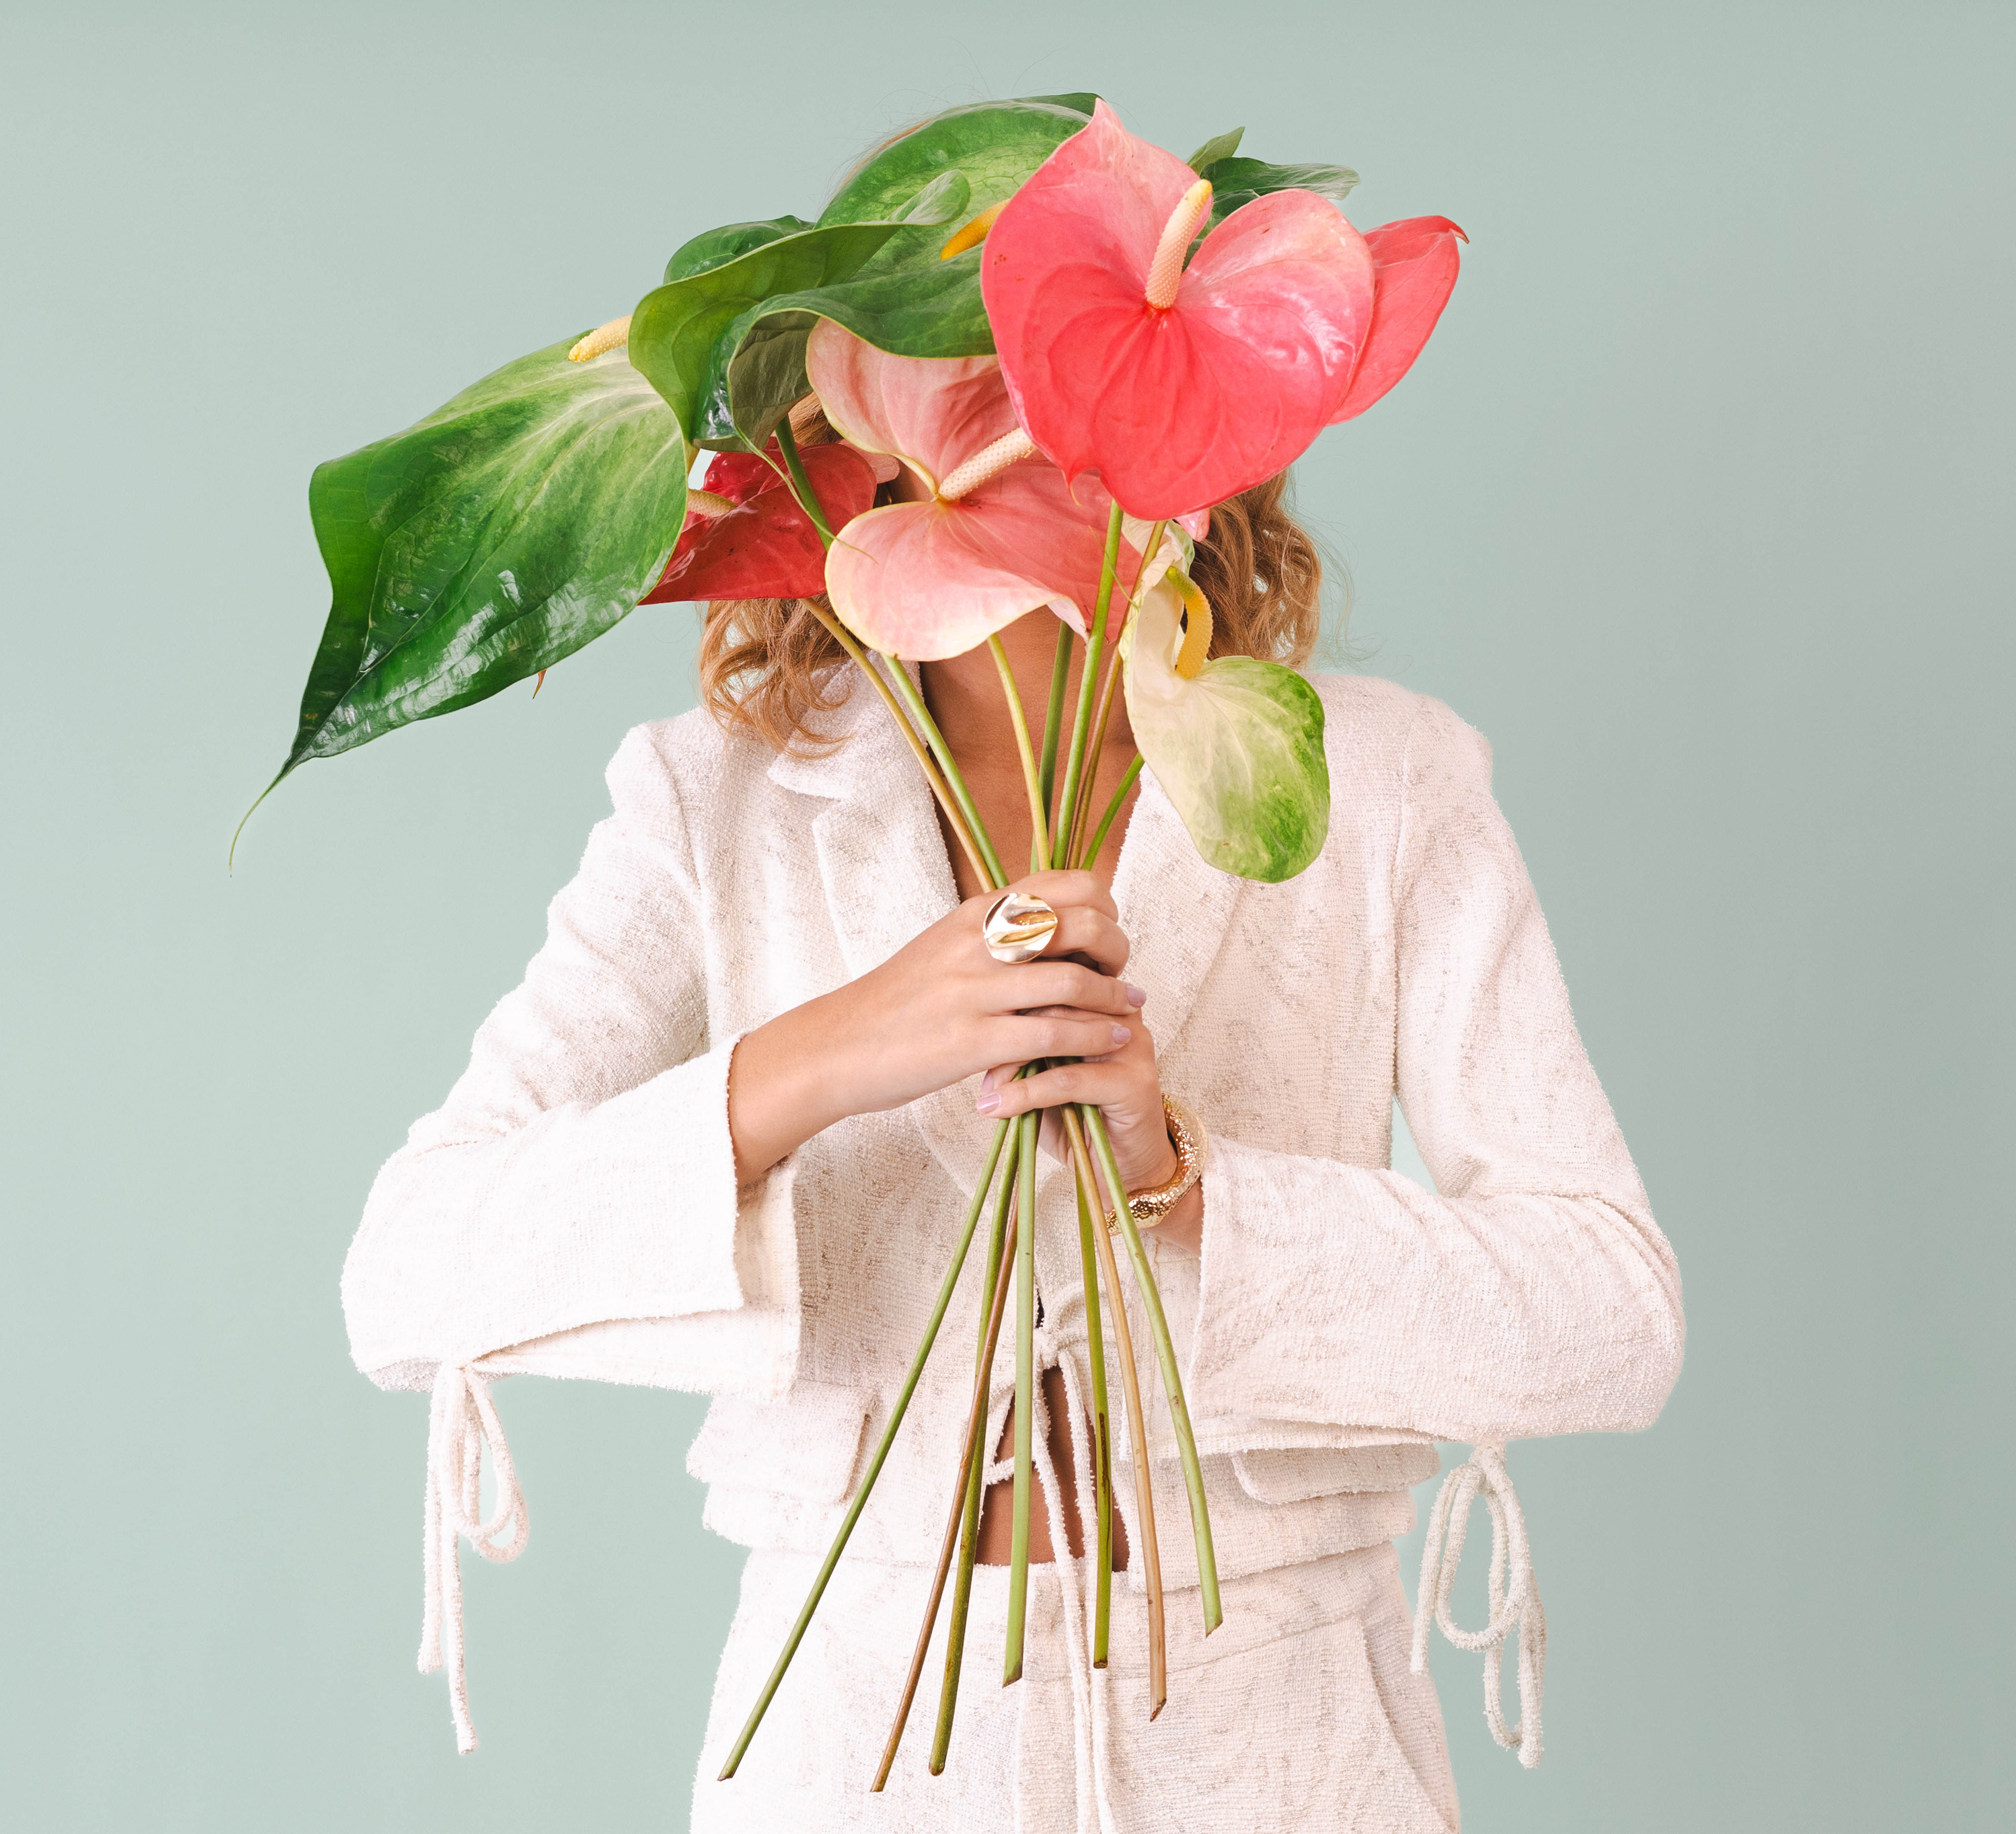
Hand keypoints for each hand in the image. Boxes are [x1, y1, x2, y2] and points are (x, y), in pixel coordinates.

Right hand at [729, 870, 1142, 1181]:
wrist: (838, 1046)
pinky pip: (1053, 1033)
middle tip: (1122, 974)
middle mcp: (977, 941)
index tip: (1109, 933)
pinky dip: (1095, 1037)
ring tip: (1130, 1010)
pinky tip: (1113, 1042)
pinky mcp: (971, 1040)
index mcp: (975, 912)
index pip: (1063, 884)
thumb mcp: (944, 945)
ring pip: (1073, 981)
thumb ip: (995, 932)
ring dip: (1115, 998)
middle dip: (1117, 949)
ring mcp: (973, 990)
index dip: (1104, 906)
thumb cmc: (897, 1001)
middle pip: (1080, 924)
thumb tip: (1052, 926)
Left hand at [972, 1001, 1177, 1198]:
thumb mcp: (1038, 1071)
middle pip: (1052, 1000)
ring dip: (1014, 1063)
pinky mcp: (1135, 1082)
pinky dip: (1027, 1093)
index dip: (1008, 1001)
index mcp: (1099, 998)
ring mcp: (1132, 1045)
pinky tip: (999, 1108)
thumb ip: (1019, 1042)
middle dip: (1008, 1031)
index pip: (1048, 976)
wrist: (1123, 1164)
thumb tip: (976, 1030)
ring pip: (1060, 1035)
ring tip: (990, 1089)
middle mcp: (1121, 1012)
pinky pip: (1069, 1079)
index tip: (974, 1031)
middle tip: (978, 1063)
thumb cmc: (1076, 1115)